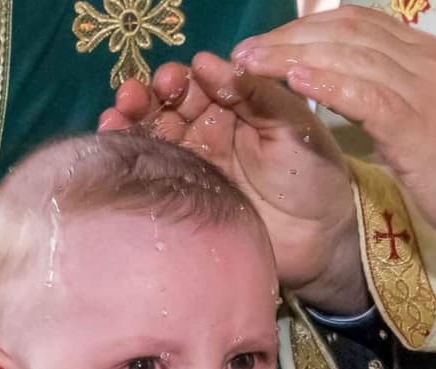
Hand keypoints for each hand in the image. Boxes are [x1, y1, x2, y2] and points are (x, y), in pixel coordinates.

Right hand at [102, 53, 366, 313]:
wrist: (321, 238)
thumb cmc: (315, 174)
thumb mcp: (291, 124)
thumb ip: (255, 93)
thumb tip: (208, 63)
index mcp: (233, 107)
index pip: (196, 84)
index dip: (180, 79)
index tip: (174, 80)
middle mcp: (206, 132)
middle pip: (164, 107)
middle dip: (145, 97)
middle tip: (134, 96)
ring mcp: (191, 166)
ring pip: (150, 136)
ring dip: (128, 121)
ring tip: (116, 115)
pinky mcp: (181, 199)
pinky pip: (149, 173)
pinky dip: (128, 155)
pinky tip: (114, 143)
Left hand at [232, 9, 435, 253]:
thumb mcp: (424, 112)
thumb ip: (389, 87)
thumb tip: (345, 78)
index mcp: (421, 52)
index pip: (352, 22)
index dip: (302, 27)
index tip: (264, 45)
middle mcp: (420, 58)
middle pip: (341, 31)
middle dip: (285, 38)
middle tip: (242, 54)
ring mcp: (419, 87)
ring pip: (345, 55)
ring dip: (290, 56)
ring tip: (249, 64)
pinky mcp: (414, 123)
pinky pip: (363, 93)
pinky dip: (326, 82)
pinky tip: (292, 82)